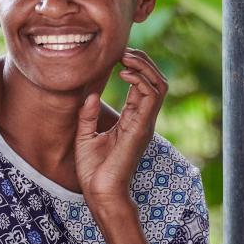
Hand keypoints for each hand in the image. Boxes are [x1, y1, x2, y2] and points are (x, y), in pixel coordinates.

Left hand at [75, 48, 167, 209]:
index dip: (134, 66)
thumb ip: (88, 115)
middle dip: (143, 61)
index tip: (116, 56)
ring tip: (125, 57)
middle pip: (156, 81)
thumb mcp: (85, 135)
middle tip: (123, 50)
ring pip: (158, 85)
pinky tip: (123, 73)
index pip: (143, 86)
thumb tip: (90, 94)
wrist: (99, 193)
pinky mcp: (141, 129)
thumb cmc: (93, 170)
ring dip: (144, 66)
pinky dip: (140, 80)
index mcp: (132, 120)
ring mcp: (145, 124)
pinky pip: (150, 97)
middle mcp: (143, 120)